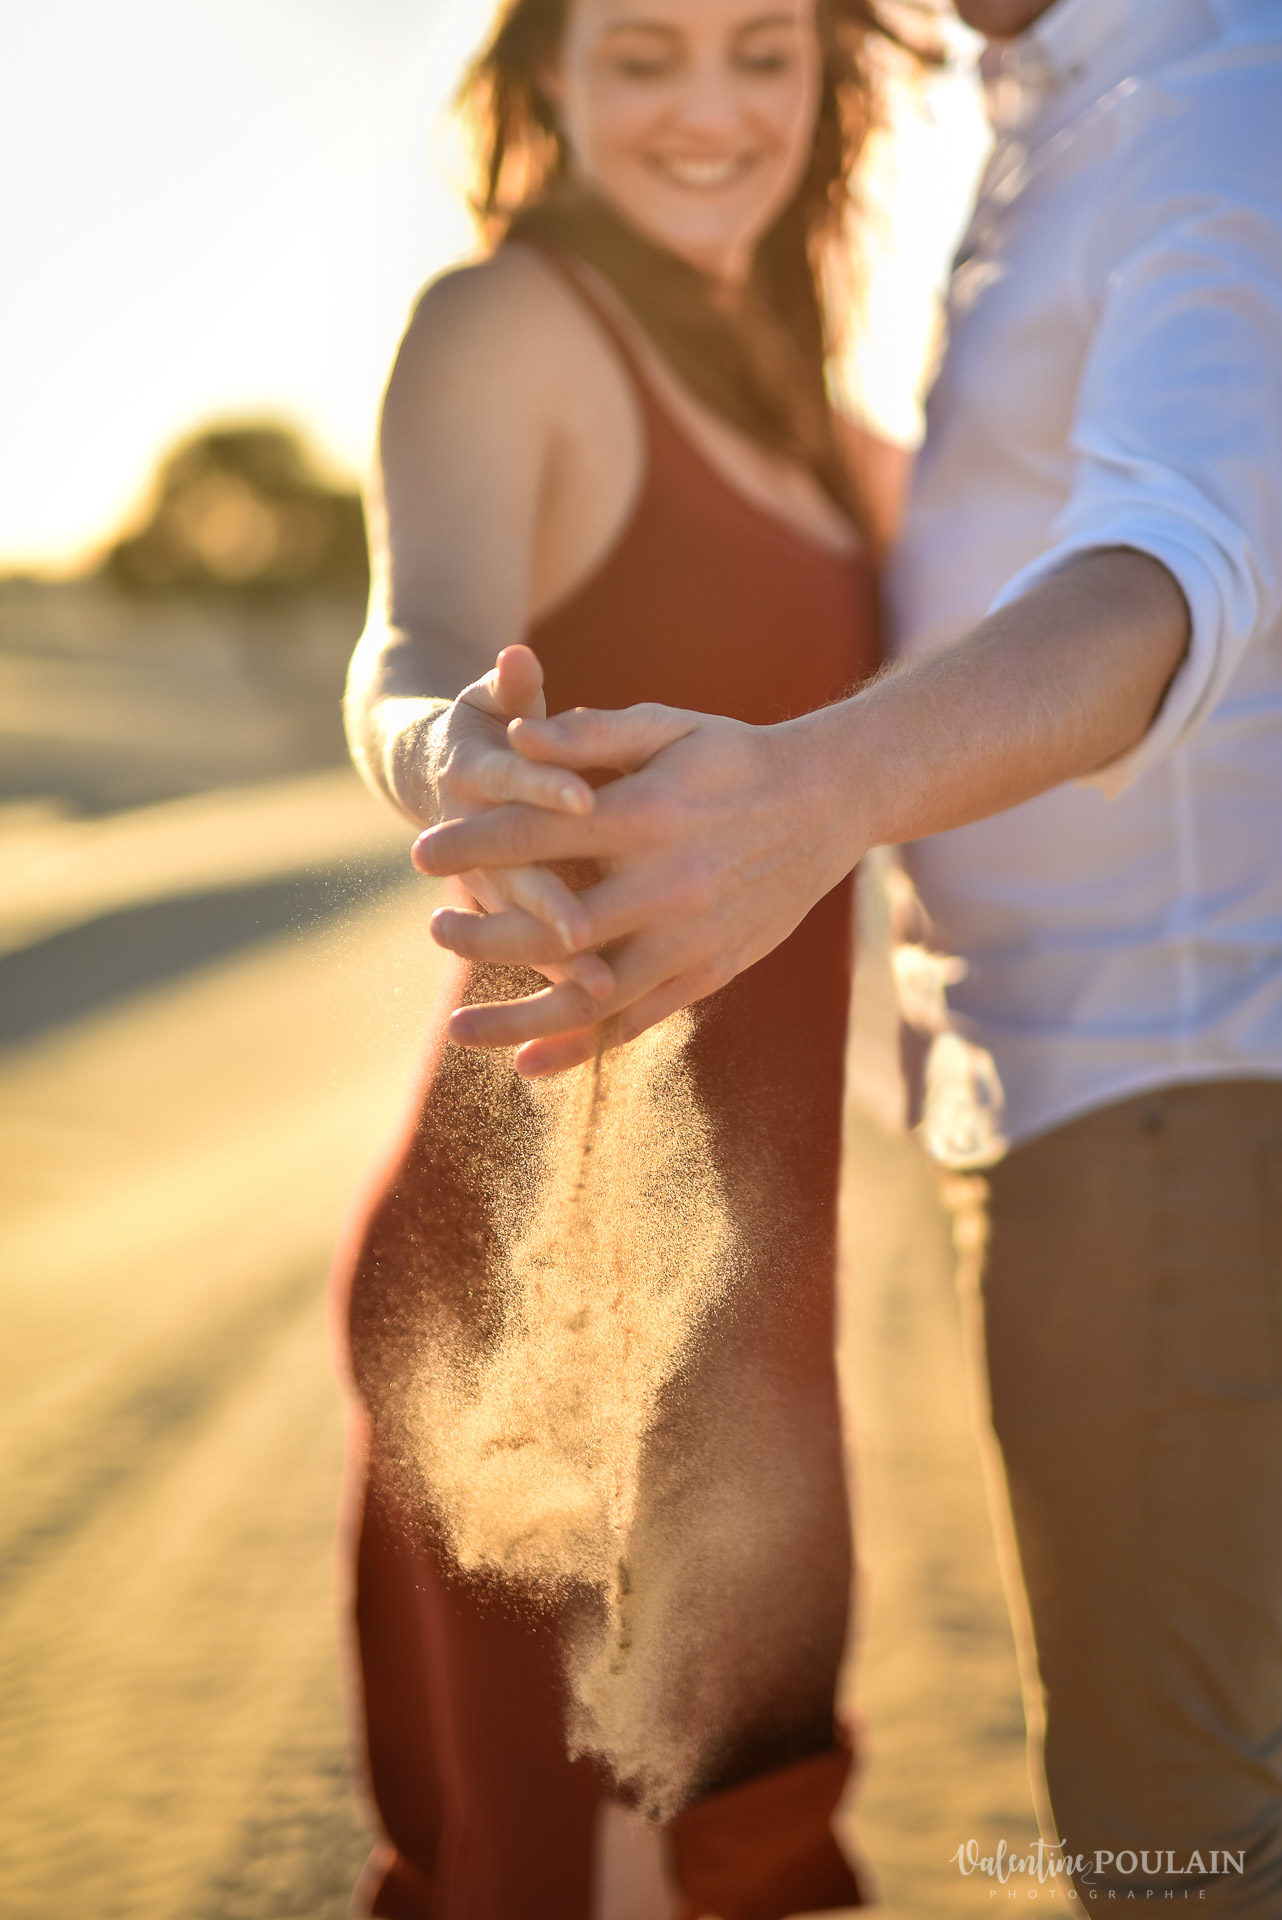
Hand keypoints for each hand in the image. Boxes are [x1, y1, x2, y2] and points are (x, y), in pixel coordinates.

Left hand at [417, 700, 857, 1075]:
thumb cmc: (734, 755)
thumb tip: (515, 737)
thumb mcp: (668, 725)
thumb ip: (592, 733)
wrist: (830, 802)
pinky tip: (529, 1065)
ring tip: (456, 1031)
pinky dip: (582, 1047)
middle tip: (434, 928)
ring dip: (520, 1016)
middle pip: (557, 923)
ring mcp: (691, 938)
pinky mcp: (710, 972)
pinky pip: (638, 1021)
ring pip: (592, 994)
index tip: (418, 850)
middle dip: (485, 934)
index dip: (475, 842)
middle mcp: (668, 884)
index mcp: (648, 815)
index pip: (540, 834)